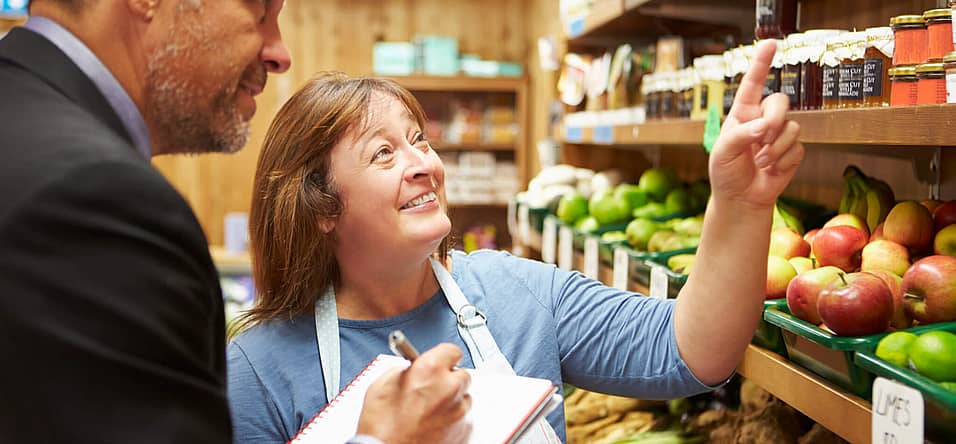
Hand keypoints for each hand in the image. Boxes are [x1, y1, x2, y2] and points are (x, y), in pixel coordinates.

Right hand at [358, 343, 472, 443]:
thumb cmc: (381, 425)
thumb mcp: (383, 382)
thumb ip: (405, 369)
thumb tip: (413, 368)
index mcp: (430, 369)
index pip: (452, 350)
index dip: (442, 356)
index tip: (438, 360)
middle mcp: (449, 388)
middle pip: (461, 374)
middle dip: (447, 378)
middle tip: (431, 386)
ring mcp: (457, 411)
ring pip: (463, 396)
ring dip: (451, 398)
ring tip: (429, 407)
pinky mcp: (461, 430)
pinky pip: (462, 417)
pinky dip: (451, 417)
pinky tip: (432, 421)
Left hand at [709, 40, 803, 209]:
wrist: (740, 199)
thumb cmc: (726, 172)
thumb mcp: (723, 152)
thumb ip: (742, 135)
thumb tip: (765, 126)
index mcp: (743, 114)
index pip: (753, 84)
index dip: (761, 63)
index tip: (770, 43)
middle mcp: (762, 120)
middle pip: (781, 101)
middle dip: (775, 118)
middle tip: (762, 137)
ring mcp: (779, 135)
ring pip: (792, 127)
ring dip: (775, 148)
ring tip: (760, 161)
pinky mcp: (792, 152)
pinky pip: (798, 148)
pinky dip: (783, 161)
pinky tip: (771, 170)